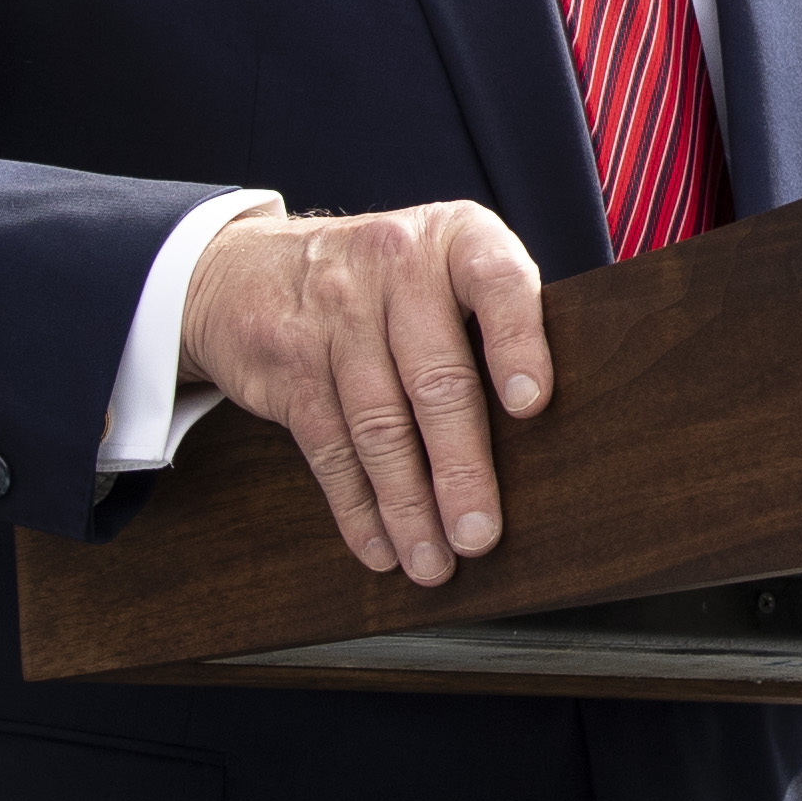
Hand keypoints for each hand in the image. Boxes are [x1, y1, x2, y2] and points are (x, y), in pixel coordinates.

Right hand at [178, 203, 551, 585]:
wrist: (245, 267)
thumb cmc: (388, 283)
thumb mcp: (445, 266)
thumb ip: (496, 318)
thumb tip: (556, 429)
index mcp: (457, 239)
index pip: (498, 282)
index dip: (518, 342)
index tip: (532, 405)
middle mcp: (394, 265)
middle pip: (435, 378)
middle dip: (460, 469)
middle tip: (481, 536)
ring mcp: (334, 311)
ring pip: (378, 424)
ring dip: (408, 506)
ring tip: (434, 562)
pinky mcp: (286, 360)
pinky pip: (327, 444)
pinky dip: (356, 506)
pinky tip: (381, 546)